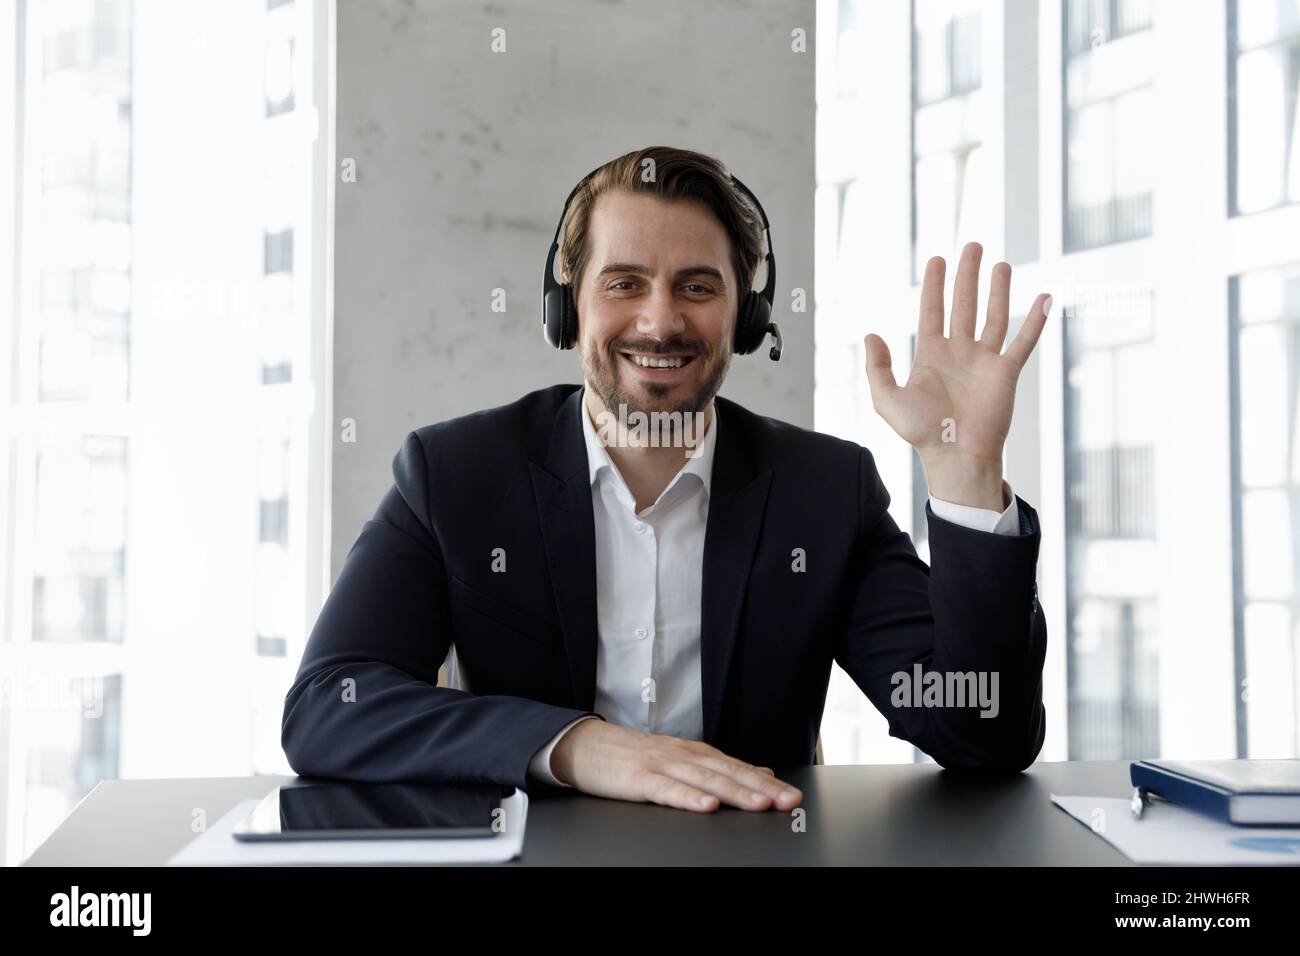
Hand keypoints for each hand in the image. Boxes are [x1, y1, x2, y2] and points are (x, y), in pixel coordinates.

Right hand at [550, 718, 802, 812]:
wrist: (587, 746)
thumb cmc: (634, 756)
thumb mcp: (680, 759)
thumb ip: (718, 768)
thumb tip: (759, 772)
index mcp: (695, 753)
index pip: (738, 768)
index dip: (767, 782)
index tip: (792, 795)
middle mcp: (684, 756)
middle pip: (728, 773)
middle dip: (760, 788)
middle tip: (786, 800)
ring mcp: (662, 765)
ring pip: (704, 780)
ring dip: (734, 792)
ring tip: (758, 803)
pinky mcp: (640, 778)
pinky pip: (668, 789)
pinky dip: (689, 798)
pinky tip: (707, 807)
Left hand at [863, 242, 1050, 509]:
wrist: (956, 457)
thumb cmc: (922, 434)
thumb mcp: (887, 401)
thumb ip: (878, 368)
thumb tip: (872, 335)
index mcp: (931, 355)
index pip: (932, 310)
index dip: (933, 285)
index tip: (936, 259)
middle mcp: (959, 353)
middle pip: (963, 305)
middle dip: (966, 276)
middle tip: (972, 246)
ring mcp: (984, 361)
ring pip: (993, 317)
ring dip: (998, 290)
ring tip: (1001, 264)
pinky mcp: (1006, 373)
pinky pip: (1023, 341)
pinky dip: (1035, 320)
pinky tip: (1044, 297)